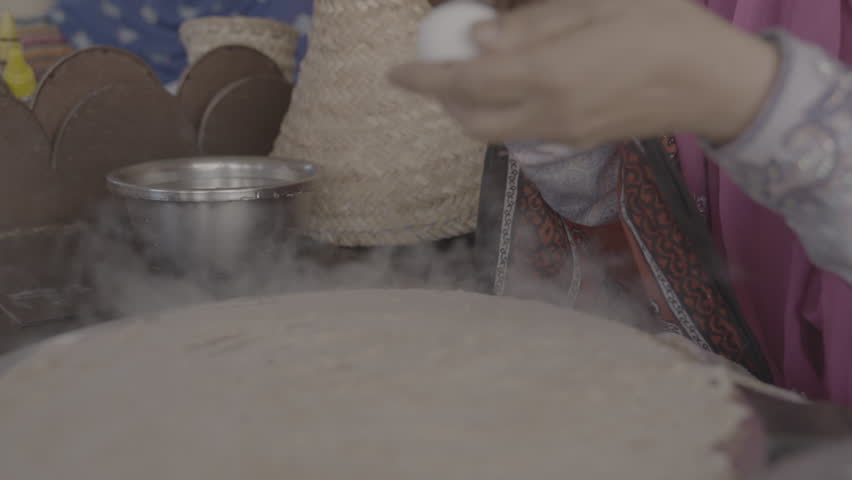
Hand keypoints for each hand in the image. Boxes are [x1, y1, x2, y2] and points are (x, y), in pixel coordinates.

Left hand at [391, 0, 778, 147]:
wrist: (714, 84)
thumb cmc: (665, 29)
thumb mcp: (597, 6)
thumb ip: (533, 25)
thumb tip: (479, 38)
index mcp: (549, 76)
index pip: (466, 82)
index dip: (424, 78)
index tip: (395, 72)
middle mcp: (548, 115)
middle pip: (471, 121)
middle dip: (442, 100)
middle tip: (435, 69)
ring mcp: (562, 135)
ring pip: (493, 133)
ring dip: (469, 110)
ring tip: (470, 75)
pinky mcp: (577, 142)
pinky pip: (520, 133)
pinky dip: (498, 115)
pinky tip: (510, 86)